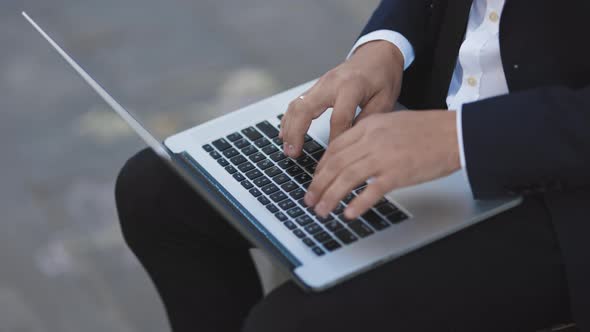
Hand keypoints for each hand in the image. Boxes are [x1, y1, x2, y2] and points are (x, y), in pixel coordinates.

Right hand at [279, 40, 404, 157]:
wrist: (378, 54)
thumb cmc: (383, 76)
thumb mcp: (385, 100)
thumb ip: (367, 120)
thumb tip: (351, 142)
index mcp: (351, 86)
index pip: (339, 118)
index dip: (335, 139)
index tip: (333, 156)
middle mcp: (331, 83)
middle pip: (305, 108)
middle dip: (297, 133)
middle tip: (293, 153)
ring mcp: (320, 83)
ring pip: (296, 105)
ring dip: (288, 128)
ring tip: (287, 149)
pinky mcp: (316, 87)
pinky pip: (297, 103)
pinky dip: (289, 119)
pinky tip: (286, 133)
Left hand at [304, 111, 461, 218]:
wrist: (456, 133)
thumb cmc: (429, 130)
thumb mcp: (392, 124)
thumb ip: (370, 137)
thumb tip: (352, 156)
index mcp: (370, 126)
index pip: (335, 147)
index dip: (320, 167)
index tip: (315, 180)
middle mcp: (372, 140)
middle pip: (335, 164)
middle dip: (318, 185)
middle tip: (310, 200)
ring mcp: (384, 157)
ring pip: (346, 178)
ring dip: (330, 197)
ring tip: (322, 211)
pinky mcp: (398, 174)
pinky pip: (371, 191)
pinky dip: (357, 204)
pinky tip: (349, 213)